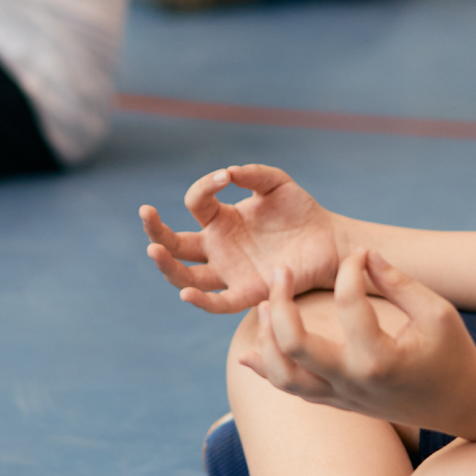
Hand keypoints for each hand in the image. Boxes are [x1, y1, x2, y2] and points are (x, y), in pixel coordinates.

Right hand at [142, 164, 342, 313]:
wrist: (330, 242)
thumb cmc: (301, 212)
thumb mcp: (277, 183)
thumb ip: (254, 174)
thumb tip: (228, 172)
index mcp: (222, 220)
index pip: (196, 204)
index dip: (204, 188)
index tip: (226, 177)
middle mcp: (219, 248)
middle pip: (175, 245)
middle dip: (155, 230)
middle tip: (145, 212)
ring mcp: (231, 272)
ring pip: (186, 276)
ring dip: (167, 266)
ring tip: (154, 250)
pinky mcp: (249, 292)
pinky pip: (219, 303)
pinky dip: (201, 302)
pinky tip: (186, 293)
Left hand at [241, 249, 475, 428]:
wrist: (463, 405)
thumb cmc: (453, 353)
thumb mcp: (436, 312)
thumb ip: (398, 282)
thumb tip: (362, 255)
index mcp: (380, 357)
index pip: (349, 302)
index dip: (350, 268)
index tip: (359, 255)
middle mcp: (353, 381)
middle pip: (294, 344)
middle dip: (279, 302)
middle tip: (281, 271)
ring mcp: (341, 398)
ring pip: (283, 375)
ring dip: (265, 338)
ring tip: (265, 305)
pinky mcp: (337, 404)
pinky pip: (292, 390)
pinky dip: (267, 370)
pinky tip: (249, 350)